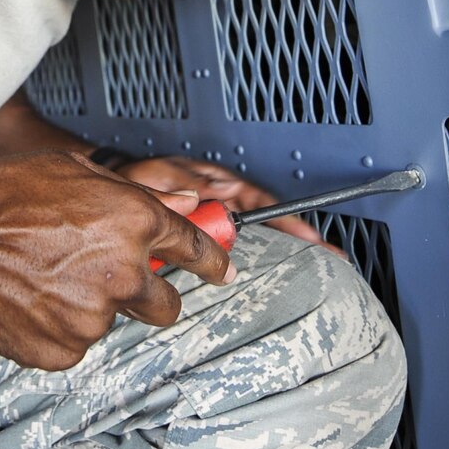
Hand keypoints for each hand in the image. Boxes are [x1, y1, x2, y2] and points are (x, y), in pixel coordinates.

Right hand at [0, 152, 233, 371]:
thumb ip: (138, 193)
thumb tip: (182, 202)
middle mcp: (124, 274)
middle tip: (109, 281)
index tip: (222, 272)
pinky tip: (30, 300)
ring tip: (43, 278)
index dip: (214, 262)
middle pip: (164, 305)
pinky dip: (57, 328)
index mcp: (135, 224)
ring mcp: (94, 317)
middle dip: (149, 297)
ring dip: (89, 306)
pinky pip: (73, 343)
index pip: (195, 250)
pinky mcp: (63, 349)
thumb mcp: (77, 172)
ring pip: (109, 321)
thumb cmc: (4, 195)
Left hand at [116, 156, 342, 253]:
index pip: (263, 203)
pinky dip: (257, 257)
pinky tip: (279, 271)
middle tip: (331, 257)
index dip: (289, 221)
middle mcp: (224, 200)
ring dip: (284, 249)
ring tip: (318, 264)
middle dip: (301, 237)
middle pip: (269, 222)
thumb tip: (217, 193)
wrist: (117, 188)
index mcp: (218, 183)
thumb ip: (181, 185)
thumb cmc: (137, 177)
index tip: (311, 238)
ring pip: (255, 237)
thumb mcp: (156, 176)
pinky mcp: (208, 234)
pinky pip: (235, 247)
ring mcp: (219, 218)